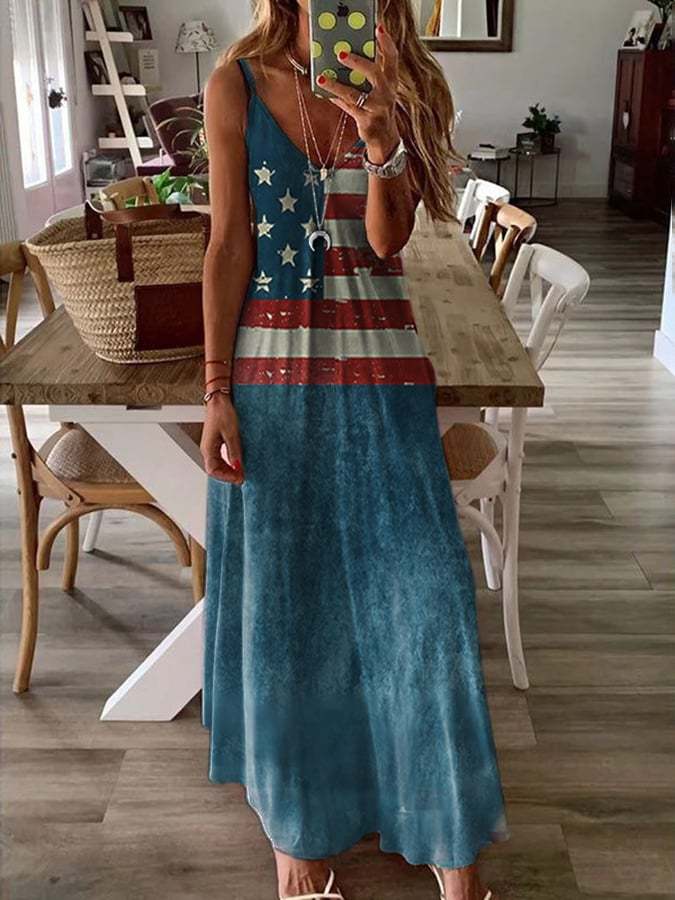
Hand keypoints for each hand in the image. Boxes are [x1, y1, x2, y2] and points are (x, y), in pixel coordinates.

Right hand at [200, 393, 244, 484]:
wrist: (220, 400)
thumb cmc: (222, 413)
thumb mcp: (232, 434)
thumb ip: (234, 452)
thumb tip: (237, 467)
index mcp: (207, 448)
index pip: (213, 470)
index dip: (226, 477)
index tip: (239, 478)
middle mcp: (207, 449)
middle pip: (215, 469)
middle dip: (228, 475)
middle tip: (242, 477)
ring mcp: (211, 446)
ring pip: (218, 464)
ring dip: (229, 470)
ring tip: (241, 471)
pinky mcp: (216, 442)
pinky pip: (220, 458)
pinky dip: (229, 463)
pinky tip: (238, 462)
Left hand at [318, 19, 400, 163]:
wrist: (385, 139)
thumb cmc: (378, 108)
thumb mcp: (379, 90)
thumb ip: (368, 74)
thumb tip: (345, 56)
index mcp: (391, 82)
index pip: (392, 58)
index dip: (387, 43)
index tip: (378, 28)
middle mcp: (387, 94)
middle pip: (374, 73)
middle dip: (358, 62)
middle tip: (341, 54)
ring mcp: (377, 109)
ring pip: (355, 94)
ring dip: (337, 85)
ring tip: (323, 77)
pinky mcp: (367, 122)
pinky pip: (348, 107)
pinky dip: (336, 99)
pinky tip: (325, 91)